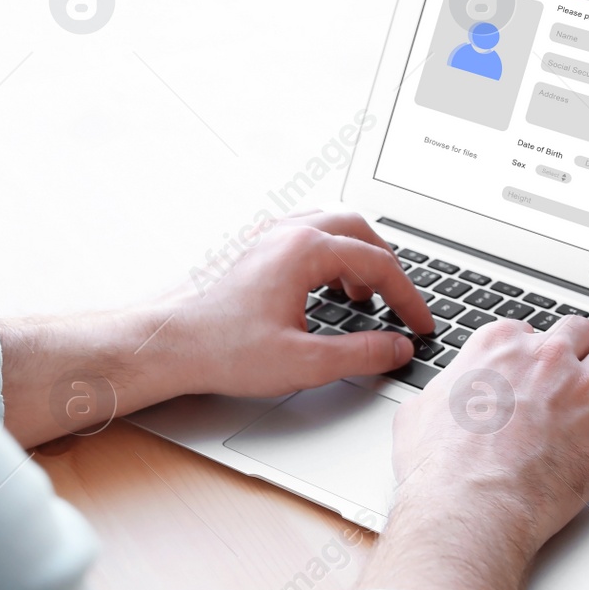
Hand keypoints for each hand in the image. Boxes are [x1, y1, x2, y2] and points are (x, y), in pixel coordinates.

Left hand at [0, 211, 433, 445]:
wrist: (167, 342)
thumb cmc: (222, 348)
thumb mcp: (303, 362)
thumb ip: (360, 354)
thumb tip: (398, 349)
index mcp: (305, 250)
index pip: (379, 264)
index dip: (408, 297)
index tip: (421, 325)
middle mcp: (287, 232)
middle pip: (359, 229)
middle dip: (388, 266)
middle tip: (400, 303)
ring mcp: (267, 236)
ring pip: (331, 227)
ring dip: (357, 257)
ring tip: (364, 298)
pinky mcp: (252, 249)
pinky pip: (306, 236)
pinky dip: (330, 257)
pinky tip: (325, 290)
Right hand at [357, 316, 588, 589]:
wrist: (468, 507)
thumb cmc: (439, 467)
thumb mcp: (419, 411)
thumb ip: (441, 391)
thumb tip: (441, 396)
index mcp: (498, 346)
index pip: (529, 331)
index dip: (534, 352)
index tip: (535, 369)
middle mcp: (544, 358)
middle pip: (580, 332)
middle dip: (581, 350)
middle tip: (579, 372)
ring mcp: (580, 392)